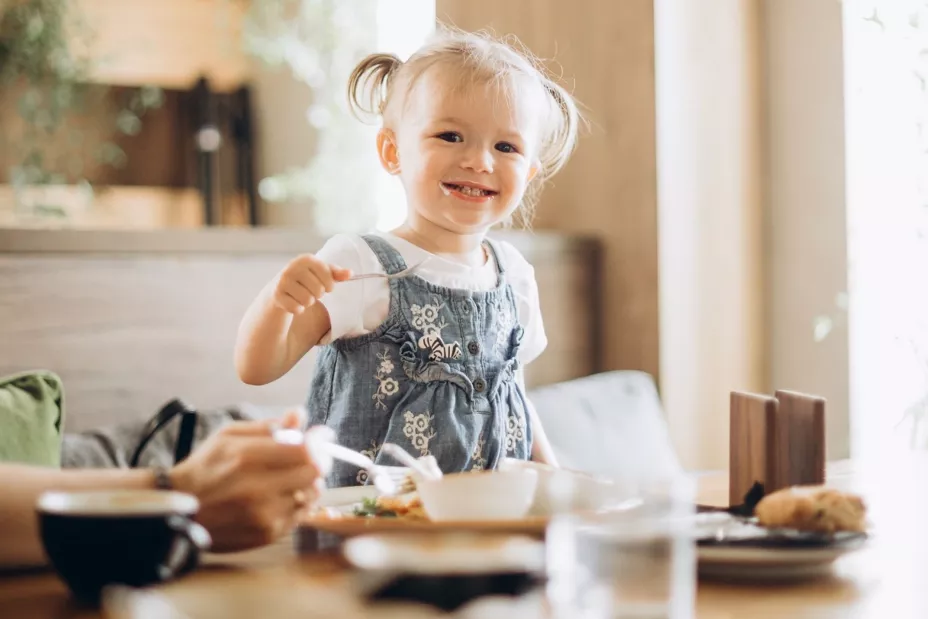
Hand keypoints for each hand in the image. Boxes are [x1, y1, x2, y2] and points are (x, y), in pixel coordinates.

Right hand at [169, 412, 330, 551]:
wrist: (181, 510)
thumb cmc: (206, 467)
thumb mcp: (229, 436)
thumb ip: (268, 426)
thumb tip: (299, 413)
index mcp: (247, 458)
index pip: (306, 450)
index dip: (320, 440)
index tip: (321, 434)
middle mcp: (258, 489)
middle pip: (315, 472)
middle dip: (318, 459)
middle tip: (311, 454)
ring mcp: (264, 515)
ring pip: (312, 494)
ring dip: (310, 481)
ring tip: (294, 475)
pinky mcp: (267, 534)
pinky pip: (302, 514)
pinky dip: (299, 501)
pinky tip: (284, 494)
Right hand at [272, 254, 351, 314]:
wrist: (280, 289)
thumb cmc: (306, 279)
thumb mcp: (322, 274)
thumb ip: (337, 273)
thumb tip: (351, 273)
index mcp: (305, 259)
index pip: (327, 274)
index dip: (330, 284)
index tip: (327, 286)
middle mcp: (292, 268)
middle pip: (318, 290)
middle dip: (318, 294)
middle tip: (311, 291)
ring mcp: (283, 281)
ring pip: (308, 300)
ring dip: (308, 302)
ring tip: (303, 296)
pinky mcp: (277, 295)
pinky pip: (297, 309)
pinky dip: (299, 309)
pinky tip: (294, 302)